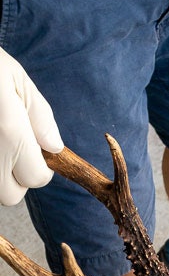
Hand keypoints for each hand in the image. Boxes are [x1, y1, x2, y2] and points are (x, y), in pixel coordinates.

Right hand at [0, 47, 62, 205]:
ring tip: (0, 143)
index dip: (41, 167)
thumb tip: (55, 147)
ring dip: (0, 174)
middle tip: (14, 151)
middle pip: (11, 194)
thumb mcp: (17, 80)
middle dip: (17, 178)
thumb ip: (40, 117)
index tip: (35, 150)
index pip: (37, 178)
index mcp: (10, 135)